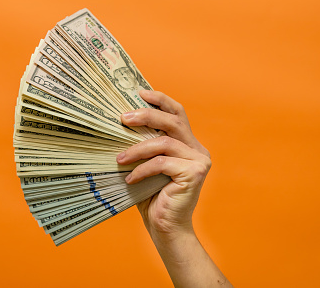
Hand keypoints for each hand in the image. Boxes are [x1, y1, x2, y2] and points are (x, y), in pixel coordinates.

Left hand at [116, 89, 211, 236]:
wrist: (165, 227)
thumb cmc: (152, 196)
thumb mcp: (146, 164)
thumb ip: (143, 144)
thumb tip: (120, 122)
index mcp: (188, 143)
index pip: (177, 113)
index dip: (160, 99)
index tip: (139, 92)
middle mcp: (197, 149)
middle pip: (173, 120)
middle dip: (147, 114)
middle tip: (123, 118)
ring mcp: (199, 160)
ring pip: (164, 142)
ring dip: (137, 148)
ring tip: (119, 158)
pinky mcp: (195, 173)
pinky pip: (162, 163)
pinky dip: (142, 169)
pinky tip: (129, 179)